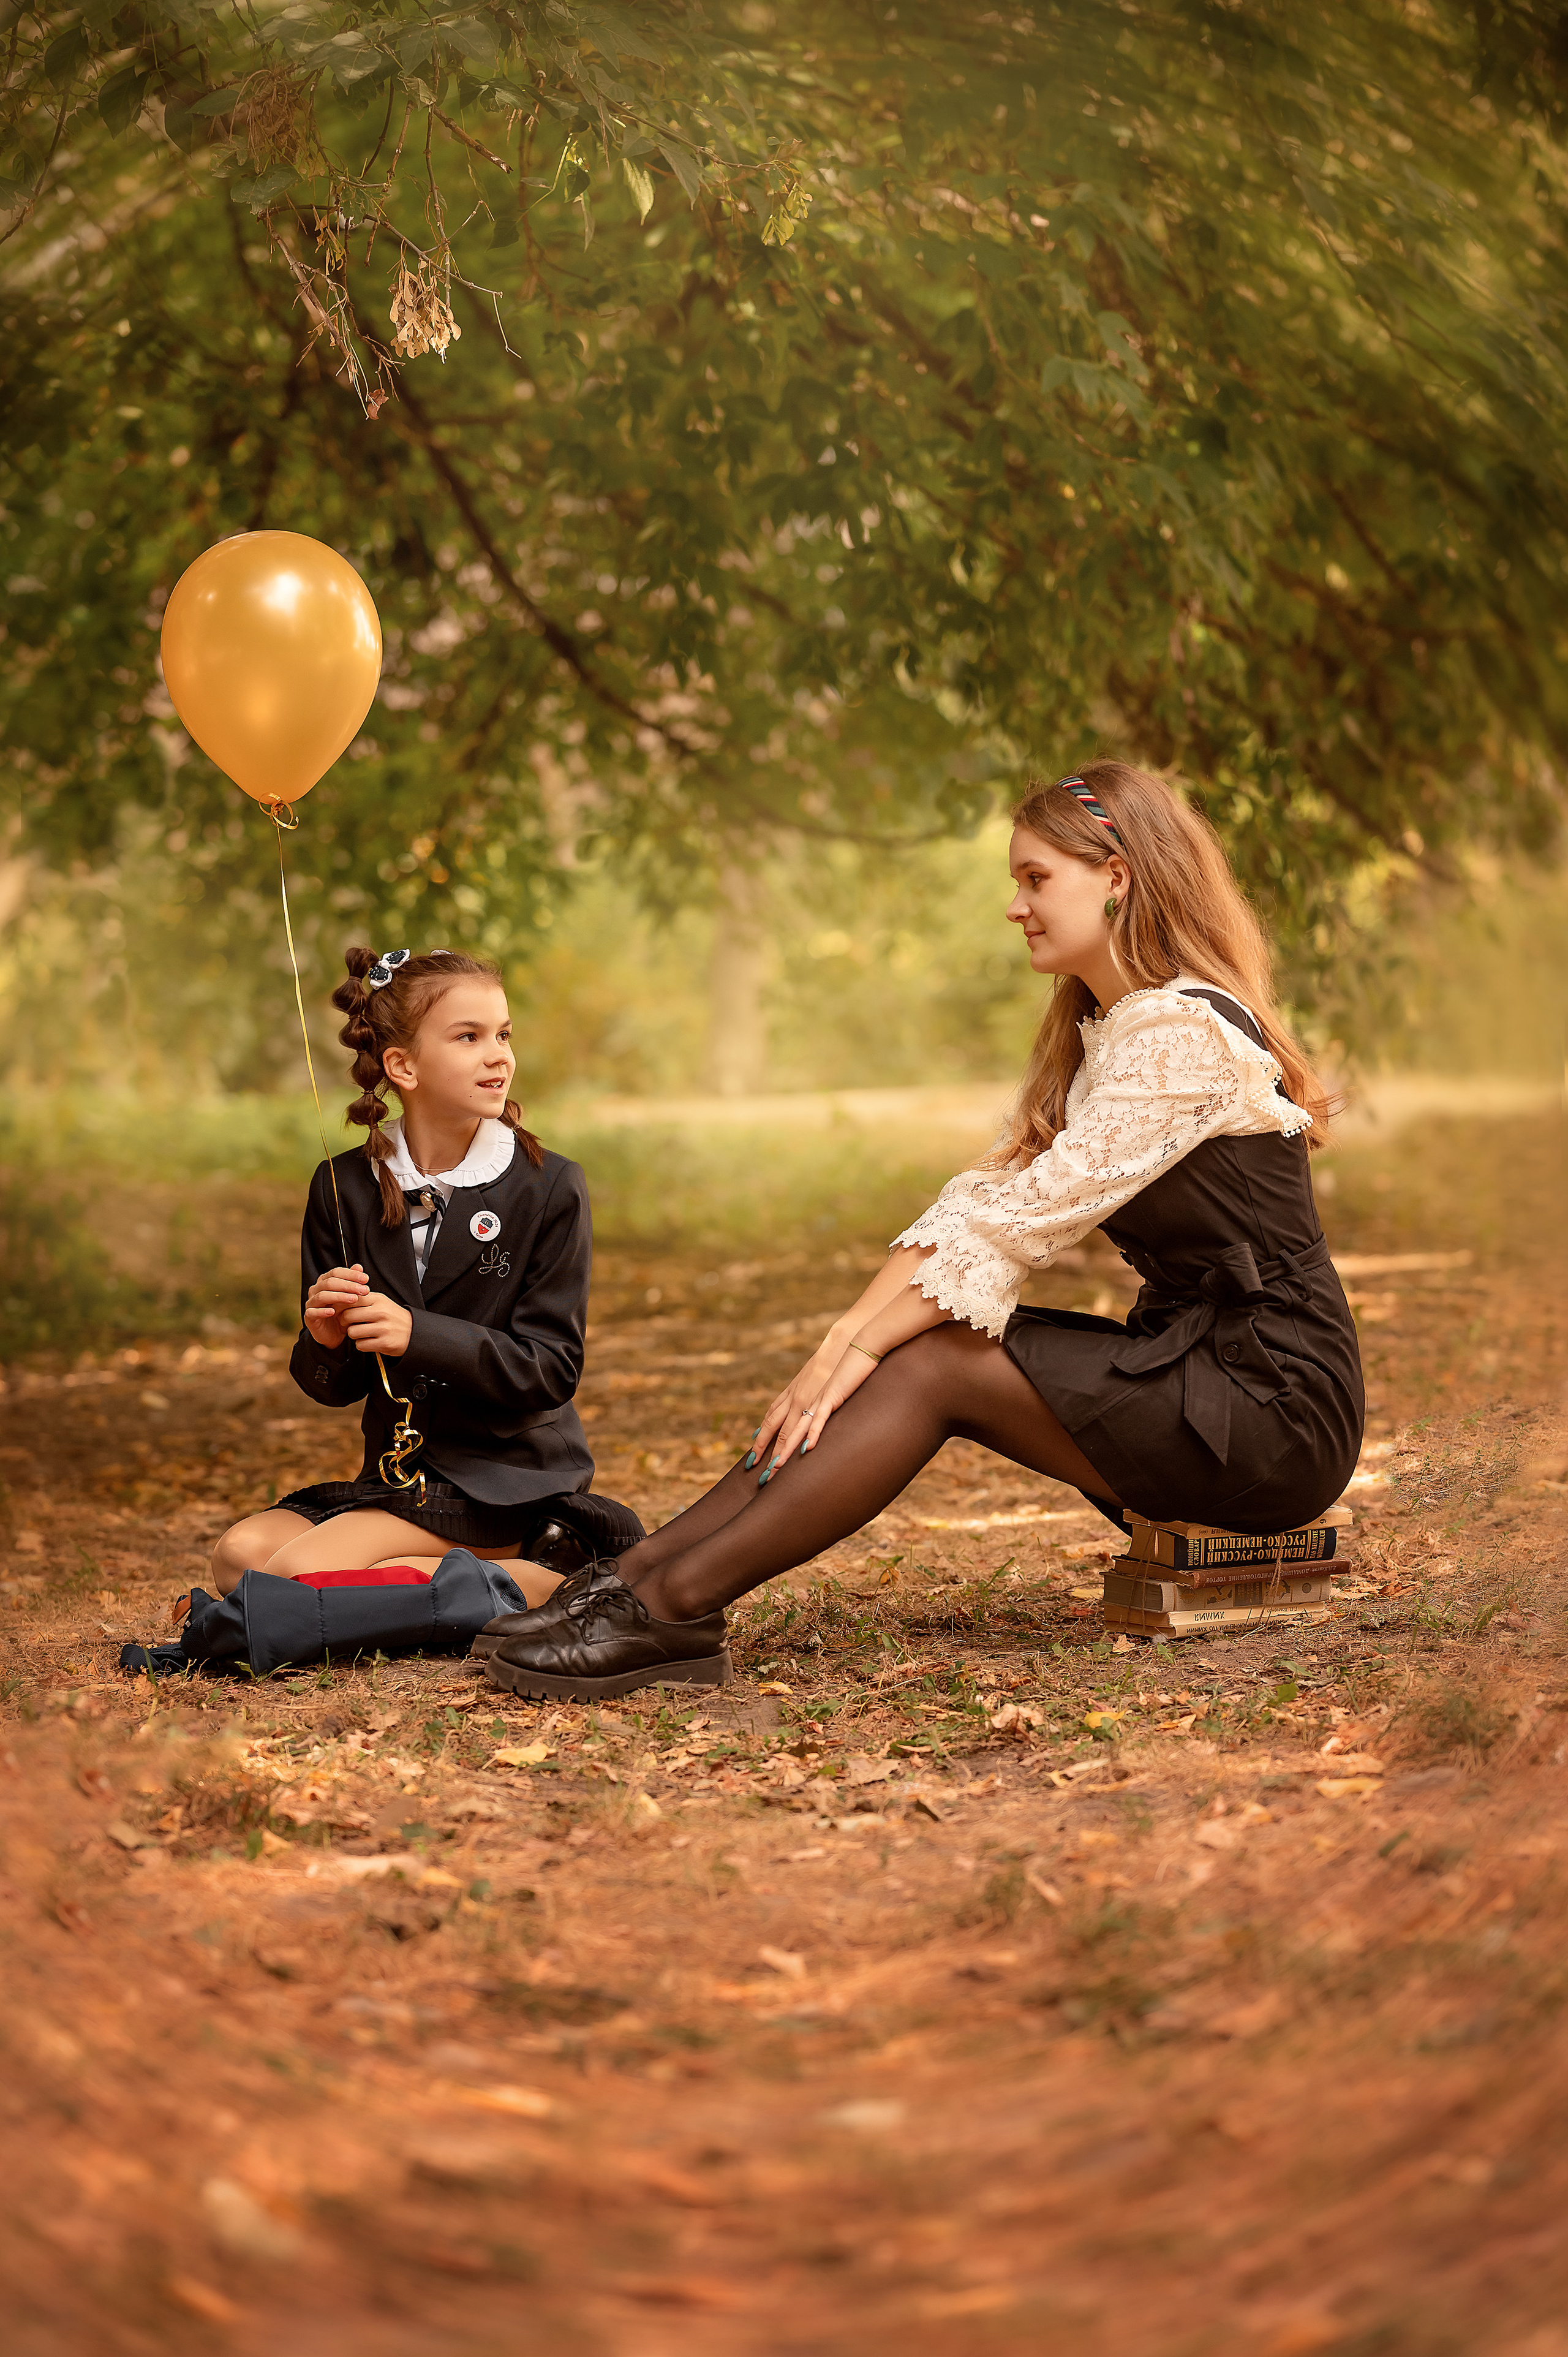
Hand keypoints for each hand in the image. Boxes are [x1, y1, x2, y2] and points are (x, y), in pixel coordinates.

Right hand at [303, 1264, 368, 1349]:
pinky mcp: (308, 1317)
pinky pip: (312, 1312)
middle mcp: (315, 1290)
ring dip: (339, 1296)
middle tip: (364, 1290)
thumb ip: (353, 1281)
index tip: (366, 1279)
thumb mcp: (351, 1296)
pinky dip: (322, 1311)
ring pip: (322, 1296)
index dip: (351, 1274)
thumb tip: (358, 1266)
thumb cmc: (343, 1312)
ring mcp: (311, 1303)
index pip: (336, 1272)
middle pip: (330, 1283)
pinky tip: (333, 1312)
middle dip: (348, 1285)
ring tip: (354, 1299)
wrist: (334, 1333)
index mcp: (324, 1281)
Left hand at [343, 1291, 413, 1356]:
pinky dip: (362, 1345)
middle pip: (348, 1316)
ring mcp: (383, 1328)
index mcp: (379, 1300)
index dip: (341, 1307)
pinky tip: (369, 1340)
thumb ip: (363, 1299)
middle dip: (345, 1322)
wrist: (414, 1332)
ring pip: (352, 1332)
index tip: (342, 1312)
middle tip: (350, 1324)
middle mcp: (381, 1312)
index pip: (350, 1299)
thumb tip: (339, 1301)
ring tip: (362, 1333)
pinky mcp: (384, 1343)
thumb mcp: (381, 1302)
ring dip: (354, 1335)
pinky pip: (360, 1345)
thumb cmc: (393, 1317)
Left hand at [751, 1333, 880, 1479]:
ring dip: (783, 1451)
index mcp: (793, 1393)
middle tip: (760, 1474)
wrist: (849, 1343)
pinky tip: (807, 1449)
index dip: (761, 1438)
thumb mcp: (813, 1379)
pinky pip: (818, 1419)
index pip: (772, 1419)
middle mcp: (797, 1398)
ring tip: (775, 1470)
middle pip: (778, 1429)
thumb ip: (804, 1394)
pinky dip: (812, 1434)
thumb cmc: (835, 1360)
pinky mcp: (830, 1397)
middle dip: (767, 1452)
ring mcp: (812, 1398)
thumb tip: (801, 1408)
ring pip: (794, 1428)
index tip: (753, 1456)